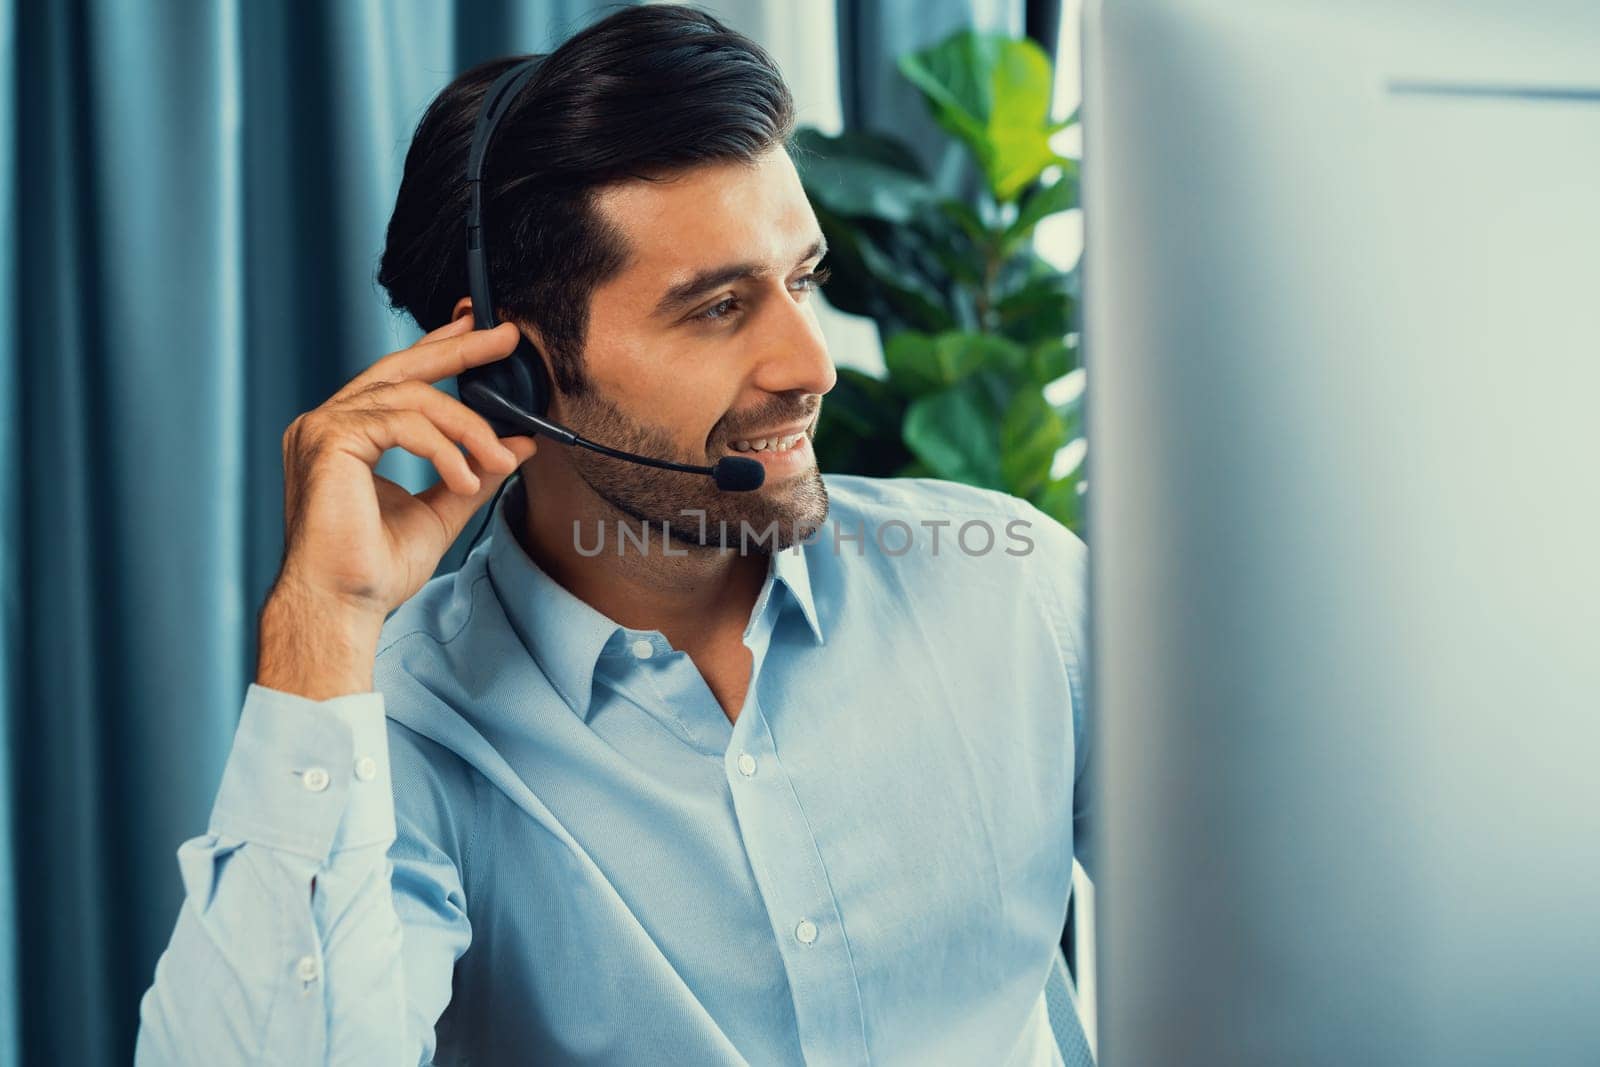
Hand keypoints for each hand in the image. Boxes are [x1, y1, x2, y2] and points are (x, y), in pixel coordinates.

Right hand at [269, 314, 536, 625]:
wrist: (340, 604)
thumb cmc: (374, 569)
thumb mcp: (440, 511)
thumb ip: (474, 473)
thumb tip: (520, 445)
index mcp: (347, 435)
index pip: (398, 378)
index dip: (440, 349)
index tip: (482, 332)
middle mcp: (328, 423)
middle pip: (402, 367)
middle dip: (458, 348)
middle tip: (506, 336)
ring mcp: (323, 428)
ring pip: (412, 398)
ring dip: (467, 427)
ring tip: (496, 460)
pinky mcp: (329, 440)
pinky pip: (403, 423)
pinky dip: (443, 448)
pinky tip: (463, 478)